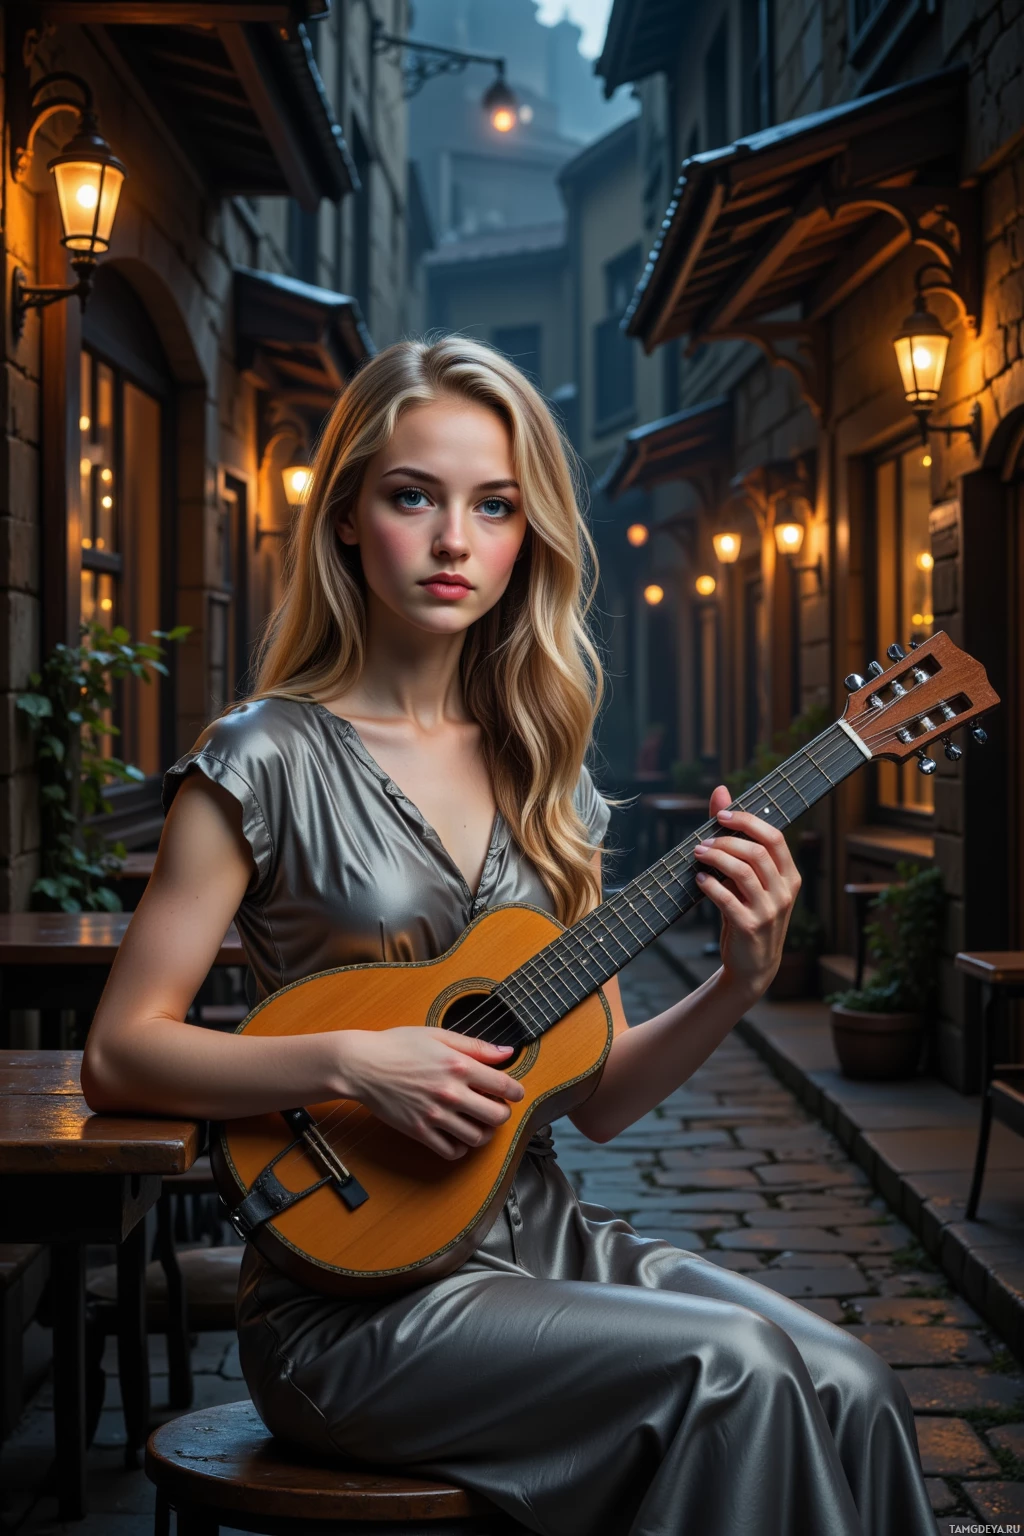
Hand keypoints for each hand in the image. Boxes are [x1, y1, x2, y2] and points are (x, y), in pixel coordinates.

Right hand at [337, 1026, 525, 1160]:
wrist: (362, 1065)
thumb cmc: (398, 1045)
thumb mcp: (439, 1035)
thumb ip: (476, 1046)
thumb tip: (507, 1052)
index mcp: (459, 1066)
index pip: (504, 1086)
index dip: (516, 1092)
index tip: (514, 1093)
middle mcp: (451, 1093)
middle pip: (496, 1116)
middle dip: (502, 1113)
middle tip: (496, 1108)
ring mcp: (435, 1115)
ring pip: (477, 1137)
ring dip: (484, 1133)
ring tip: (479, 1124)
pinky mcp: (419, 1131)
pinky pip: (450, 1151)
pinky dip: (460, 1148)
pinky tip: (458, 1137)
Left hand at [693, 785, 801, 997]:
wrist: (754, 964)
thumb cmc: (748, 911)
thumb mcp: (747, 878)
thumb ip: (736, 838)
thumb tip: (721, 791)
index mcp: (789, 876)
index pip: (774, 837)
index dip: (747, 821)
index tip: (721, 816)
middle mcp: (784, 891)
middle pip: (757, 852)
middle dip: (726, 841)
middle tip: (702, 842)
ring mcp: (769, 910)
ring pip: (743, 872)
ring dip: (716, 859)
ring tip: (698, 855)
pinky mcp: (750, 927)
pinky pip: (728, 899)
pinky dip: (711, 886)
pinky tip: (699, 880)